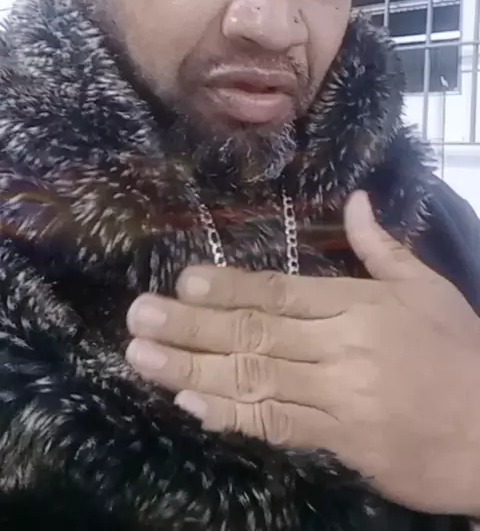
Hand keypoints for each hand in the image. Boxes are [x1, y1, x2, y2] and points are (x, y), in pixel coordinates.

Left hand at [126, 192, 479, 514]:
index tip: (182, 282)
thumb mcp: (428, 289)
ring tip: (144, 360)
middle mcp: (342, 350)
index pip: (282, 293)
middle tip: (139, 318)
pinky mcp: (340, 443)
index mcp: (360, 306)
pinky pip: (280, 428)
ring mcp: (339, 400)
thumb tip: (355, 200)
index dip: (230, 287)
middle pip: (257, 335)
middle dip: (192, 328)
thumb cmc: (460, 352)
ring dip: (195, 371)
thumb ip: (381, 248)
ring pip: (257, 381)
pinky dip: (235, 417)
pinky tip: (194, 406)